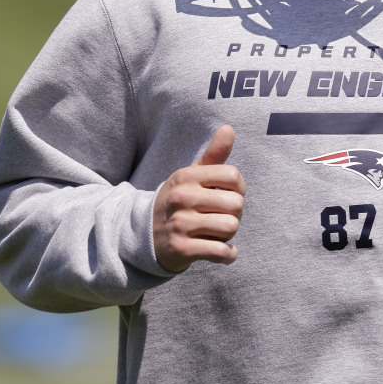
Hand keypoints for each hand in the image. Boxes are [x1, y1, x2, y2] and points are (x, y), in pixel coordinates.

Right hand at [153, 124, 245, 271]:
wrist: (144, 237)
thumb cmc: (178, 202)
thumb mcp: (191, 177)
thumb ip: (213, 155)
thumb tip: (229, 128)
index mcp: (186, 176)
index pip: (233, 176)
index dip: (238, 188)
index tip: (227, 195)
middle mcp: (182, 198)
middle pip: (236, 204)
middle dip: (234, 214)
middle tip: (219, 218)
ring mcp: (180, 224)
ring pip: (231, 227)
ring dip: (229, 235)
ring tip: (215, 233)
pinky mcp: (182, 249)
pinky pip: (221, 252)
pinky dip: (228, 255)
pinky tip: (222, 252)